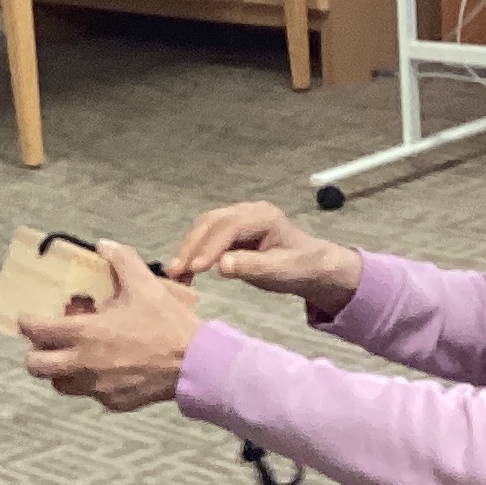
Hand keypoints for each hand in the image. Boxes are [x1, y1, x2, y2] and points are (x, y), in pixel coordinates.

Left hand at [18, 242, 202, 412]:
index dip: (25, 324)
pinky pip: (91, 394)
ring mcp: (97, 387)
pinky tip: (105, 370)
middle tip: (44, 344)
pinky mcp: (113, 401)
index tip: (26, 319)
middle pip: (36, 367)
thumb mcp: (144, 284)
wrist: (195, 362)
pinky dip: (91, 382)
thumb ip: (120, 260)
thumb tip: (103, 244)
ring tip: (71, 358)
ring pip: (60, 385)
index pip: (36, 332)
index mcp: (85, 333)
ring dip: (59, 371)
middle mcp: (84, 363)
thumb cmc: (167, 323)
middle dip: (34, 354)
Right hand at [166, 200, 363, 316]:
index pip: (230, 226)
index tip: (195, 269)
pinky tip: (186, 270)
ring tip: (175, 273)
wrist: (310, 264)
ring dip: (187, 248)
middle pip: (211, 221)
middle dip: (191, 246)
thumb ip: (253, 267)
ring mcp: (238, 217)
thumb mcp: (281, 272)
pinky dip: (193, 251)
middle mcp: (248, 211)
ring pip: (204, 226)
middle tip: (175, 271)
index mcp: (264, 217)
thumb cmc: (299, 268)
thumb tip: (221, 265)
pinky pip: (206, 234)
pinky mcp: (230, 229)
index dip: (210, 246)